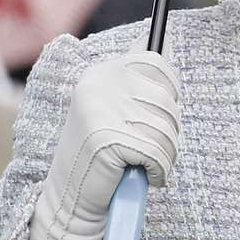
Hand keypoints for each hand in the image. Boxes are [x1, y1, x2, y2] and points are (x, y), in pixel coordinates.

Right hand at [24, 51, 179, 239]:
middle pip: (167, 98)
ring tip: (142, 163)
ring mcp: (101, 111)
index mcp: (100, 72)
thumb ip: (135, 79)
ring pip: (166, 127)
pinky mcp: (108, 139)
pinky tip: (142, 176)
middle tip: (148, 147)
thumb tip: (163, 40)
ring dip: (164, 154)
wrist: (70, 199)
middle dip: (168, 129)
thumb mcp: (112, 108)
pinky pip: (158, 152)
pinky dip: (159, 170)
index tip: (157, 113)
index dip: (169, 91)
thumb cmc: (100, 156)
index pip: (157, 63)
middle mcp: (98, 85)